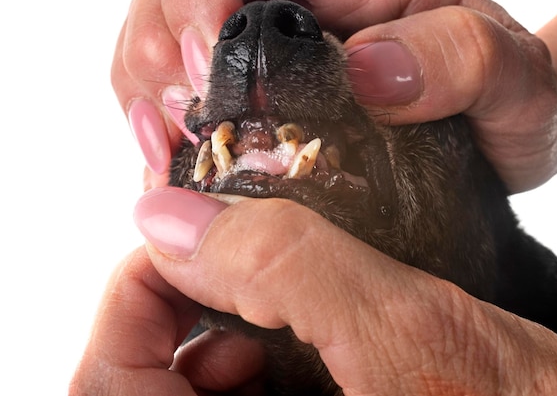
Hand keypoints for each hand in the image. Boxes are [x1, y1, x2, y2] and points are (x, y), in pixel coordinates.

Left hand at [71, 187, 556, 394]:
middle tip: (246, 276)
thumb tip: (171, 217)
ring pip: (197, 379)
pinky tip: (313, 331)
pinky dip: (258, 346)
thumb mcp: (406, 328)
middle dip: (187, 310)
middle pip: (148, 377)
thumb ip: (282, 266)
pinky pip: (242, 386)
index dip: (133, 297)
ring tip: (293, 308)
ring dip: (228, 327)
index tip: (178, 239)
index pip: (110, 385)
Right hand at [112, 0, 556, 192]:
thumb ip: (461, 58)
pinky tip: (179, 170)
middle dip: (159, 62)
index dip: (195, 0)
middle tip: (184, 128)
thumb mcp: (512, 74)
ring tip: (173, 156)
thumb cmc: (511, 99)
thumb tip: (369, 71)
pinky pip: (183, 107)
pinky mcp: (258, 105)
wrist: (505, 141)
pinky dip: (168, 138)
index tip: (204, 67)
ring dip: (153, 104)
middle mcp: (292, 5)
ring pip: (162, 54)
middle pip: (172, 4)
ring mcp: (267, 56)